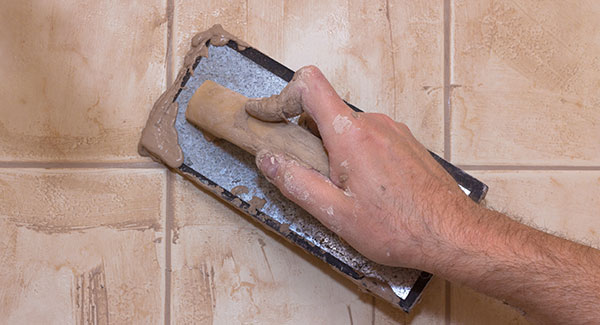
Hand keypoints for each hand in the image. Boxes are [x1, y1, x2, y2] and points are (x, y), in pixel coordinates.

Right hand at [246, 66, 474, 269]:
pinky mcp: (405, 142)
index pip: (309, 86)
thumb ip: (297, 183)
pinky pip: (369, 137)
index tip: (266, 117)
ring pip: (348, 128)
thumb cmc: (399, 227)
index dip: (281, 97)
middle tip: (311, 176)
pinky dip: (356, 154)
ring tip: (345, 191)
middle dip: (308, 140)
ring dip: (334, 151)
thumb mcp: (337, 215)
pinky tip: (368, 188)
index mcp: (352, 136)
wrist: (452, 233)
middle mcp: (374, 123)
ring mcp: (393, 131)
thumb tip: (269, 159)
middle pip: (325, 113)